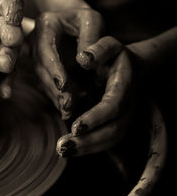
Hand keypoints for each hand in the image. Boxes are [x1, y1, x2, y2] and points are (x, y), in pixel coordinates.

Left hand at [0, 0, 23, 97]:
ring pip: (11, 57)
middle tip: (3, 61)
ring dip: (9, 72)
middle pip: (12, 33)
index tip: (11, 21)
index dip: (13, 12)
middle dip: (11, 48)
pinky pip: (2, 74)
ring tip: (3, 87)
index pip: (8, 3)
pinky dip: (1, 85)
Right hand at [32, 8, 104, 118]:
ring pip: (42, 79)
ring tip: (70, 110)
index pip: (46, 49)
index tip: (64, 85)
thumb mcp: (92, 20)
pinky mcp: (40, 67)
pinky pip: (46, 84)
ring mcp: (35, 55)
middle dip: (55, 88)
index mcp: (46, 25)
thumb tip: (84, 62)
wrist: (73, 20)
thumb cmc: (85, 18)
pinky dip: (57, 97)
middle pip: (41, 68)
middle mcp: (35, 41)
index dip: (54, 69)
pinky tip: (67, 109)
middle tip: (69, 104)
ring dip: (55, 95)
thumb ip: (91, 36)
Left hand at [56, 37, 139, 156]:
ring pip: (110, 140)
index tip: (76, 126)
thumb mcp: (108, 45)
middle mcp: (128, 106)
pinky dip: (88, 148)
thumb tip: (82, 59)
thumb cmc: (114, 56)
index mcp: (124, 86)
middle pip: (113, 130)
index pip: (112, 106)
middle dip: (88, 141)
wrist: (132, 67)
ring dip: (87, 148)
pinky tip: (69, 149)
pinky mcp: (117, 125)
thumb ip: (98, 49)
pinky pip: (106, 141)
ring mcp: (125, 118)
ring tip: (63, 151)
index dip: (96, 117)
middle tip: (63, 146)